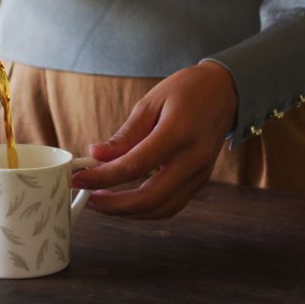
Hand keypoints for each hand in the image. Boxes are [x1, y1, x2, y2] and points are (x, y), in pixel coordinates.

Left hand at [72, 61, 237, 219]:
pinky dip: (146, 210)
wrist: (225, 92)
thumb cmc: (187, 91)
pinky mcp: (200, 182)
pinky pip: (171, 206)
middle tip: (87, 198)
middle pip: (149, 198)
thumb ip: (125, 135)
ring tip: (101, 202)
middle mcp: (192, 160)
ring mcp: (199, 175)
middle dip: (113, 205)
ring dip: (128, 212)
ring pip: (161, 209)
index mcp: (178, 133)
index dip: (102, 177)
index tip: (78, 178)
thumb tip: (96, 155)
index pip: (134, 166)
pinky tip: (125, 202)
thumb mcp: (151, 102)